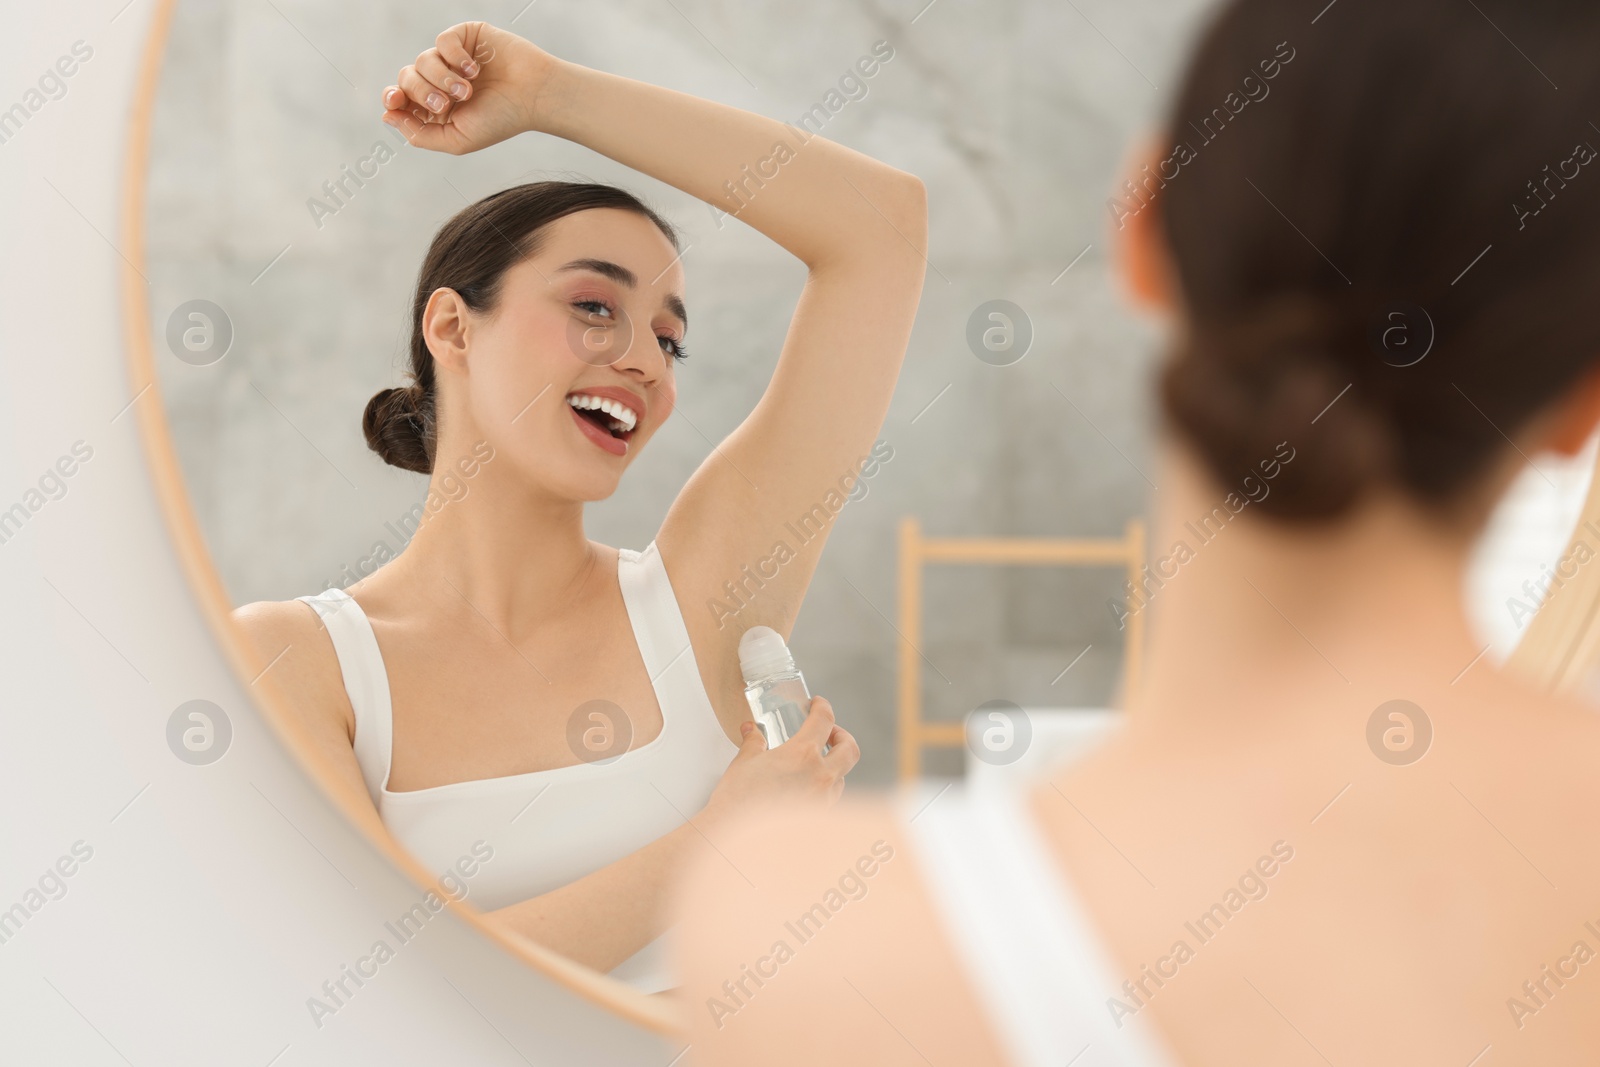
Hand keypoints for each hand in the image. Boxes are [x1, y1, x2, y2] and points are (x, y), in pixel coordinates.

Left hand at [381, 22, 557, 154]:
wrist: (534, 96)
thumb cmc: (500, 121)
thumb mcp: (456, 140)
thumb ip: (420, 135)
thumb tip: (387, 116)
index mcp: (436, 107)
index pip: (400, 97)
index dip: (392, 97)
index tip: (395, 101)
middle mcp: (441, 81)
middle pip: (407, 78)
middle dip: (422, 91)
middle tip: (446, 103)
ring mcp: (452, 58)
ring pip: (422, 60)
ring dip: (442, 78)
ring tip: (467, 90)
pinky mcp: (465, 37)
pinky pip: (442, 41)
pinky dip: (454, 56)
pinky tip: (474, 69)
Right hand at [703, 697, 859, 823]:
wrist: (734, 837)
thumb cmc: (738, 801)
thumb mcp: (744, 763)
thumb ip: (753, 742)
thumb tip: (751, 730)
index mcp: (803, 755)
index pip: (824, 720)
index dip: (823, 707)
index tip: (818, 704)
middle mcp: (820, 777)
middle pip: (849, 750)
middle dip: (842, 737)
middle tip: (829, 734)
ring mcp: (822, 801)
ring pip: (841, 778)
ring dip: (833, 767)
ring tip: (813, 765)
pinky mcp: (818, 821)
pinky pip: (829, 800)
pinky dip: (823, 790)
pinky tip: (805, 791)